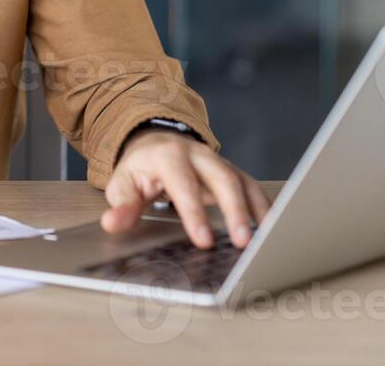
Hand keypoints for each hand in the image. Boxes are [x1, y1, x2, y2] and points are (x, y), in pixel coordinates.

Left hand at [102, 129, 270, 248]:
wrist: (155, 142)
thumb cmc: (141, 168)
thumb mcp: (123, 183)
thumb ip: (121, 205)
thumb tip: (112, 223)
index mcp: (168, 155)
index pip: (183, 184)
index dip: (194, 212)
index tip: (203, 241)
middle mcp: (198, 154)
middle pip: (222, 178)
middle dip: (235, 210)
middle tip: (242, 242)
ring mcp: (218, 161)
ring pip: (242, 182)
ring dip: (255, 211)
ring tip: (265, 239)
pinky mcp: (232, 171)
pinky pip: (252, 187)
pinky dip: (264, 207)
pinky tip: (272, 229)